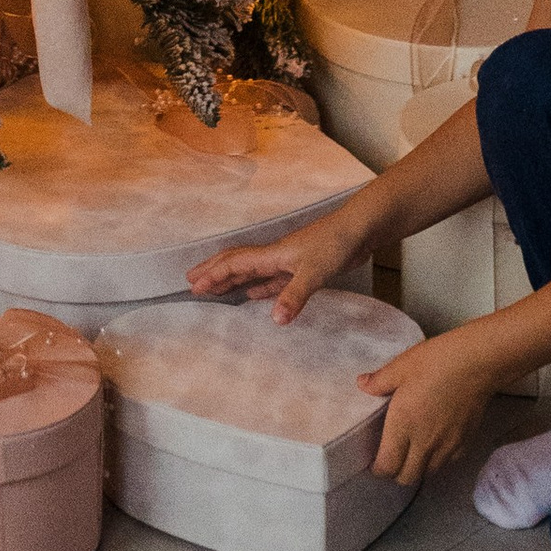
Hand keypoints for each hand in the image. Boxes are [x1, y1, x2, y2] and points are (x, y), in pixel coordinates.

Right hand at [187, 201, 367, 320]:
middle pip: (236, 264)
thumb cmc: (335, 244)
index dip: (214, 274)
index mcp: (272, 255)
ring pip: (251, 273)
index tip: (193, 286)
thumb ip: (294, 295)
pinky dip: (258, 288)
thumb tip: (275, 320)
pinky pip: (271, 281)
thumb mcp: (314, 271)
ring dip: (231, 281)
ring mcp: (287, 262)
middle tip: (192, 283)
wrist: (359, 230)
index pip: (235, 264)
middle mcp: (275, 257)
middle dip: (213, 272)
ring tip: (214, 290)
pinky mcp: (301, 269)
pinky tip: (252, 295)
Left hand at [357, 328, 501, 485]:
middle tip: (392, 457)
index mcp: (403, 426)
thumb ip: (379, 380)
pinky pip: (447, 463)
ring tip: (413, 451)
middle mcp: (424, 443)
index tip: (375, 460)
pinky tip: (436, 443)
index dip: (378, 469)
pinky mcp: (465, 443)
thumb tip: (361, 384)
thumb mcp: (401, 366)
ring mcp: (447, 446)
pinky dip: (438, 459)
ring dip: (417, 468)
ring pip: (428, 473)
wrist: (478, 363)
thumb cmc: (436, 361)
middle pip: (407, 478)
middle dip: (396, 473)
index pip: (388, 466)